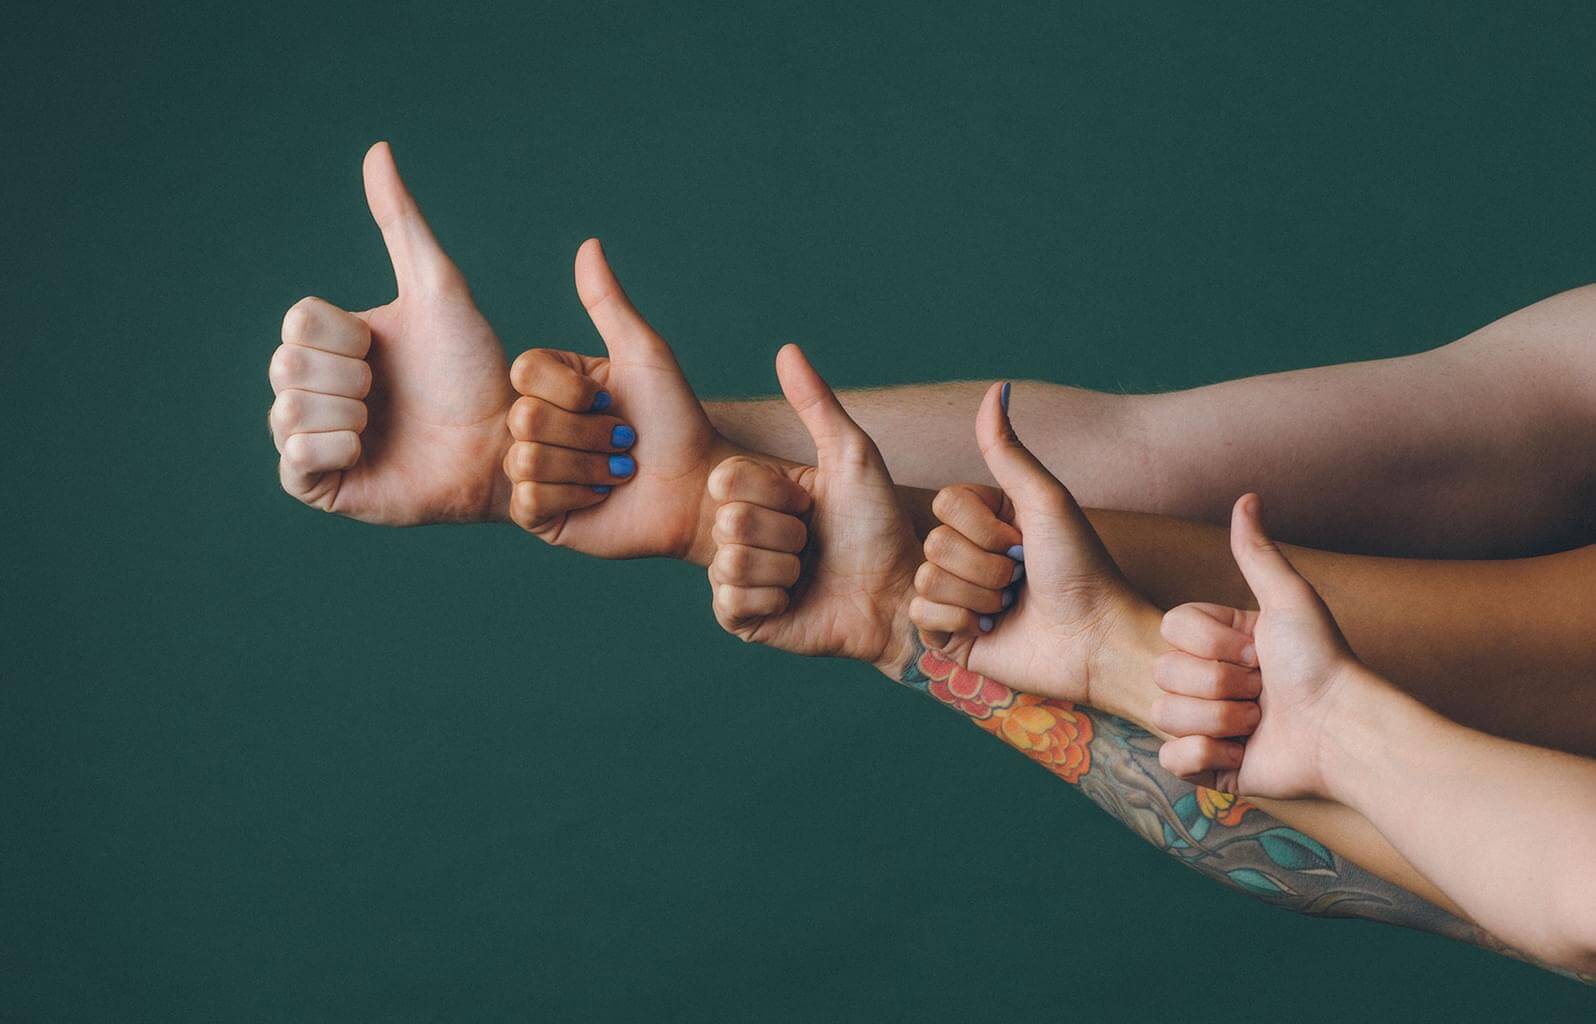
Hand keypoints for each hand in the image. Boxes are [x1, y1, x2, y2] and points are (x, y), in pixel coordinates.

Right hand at [268, 143, 512, 524]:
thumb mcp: (440, 289)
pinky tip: (368, 450)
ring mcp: (317, 438)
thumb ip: (402, 223)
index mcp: (337, 341)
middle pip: (284, 364)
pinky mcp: (322, 485)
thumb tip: (378, 149)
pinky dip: (333, 449)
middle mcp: (320, 387)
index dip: (344, 333)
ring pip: (286, 411)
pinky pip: (294, 461)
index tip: (387, 349)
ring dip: (345, 412)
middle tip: (389, 391)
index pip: (297, 320)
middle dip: (345, 375)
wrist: (504, 446)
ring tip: (385, 424)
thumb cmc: (480, 371)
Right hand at [504, 240, 788, 561]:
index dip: (570, 389)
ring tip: (618, 472)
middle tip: (624, 443)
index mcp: (552, 385)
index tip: (610, 400)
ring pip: (524, 460)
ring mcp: (533, 472)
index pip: (524, 371)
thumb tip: (589, 244)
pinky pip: (529, 499)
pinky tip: (601, 498)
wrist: (699, 487)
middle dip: (586, 433)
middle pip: (522, 418)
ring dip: (586, 466)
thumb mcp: (644, 354)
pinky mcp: (539, 515)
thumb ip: (609, 303)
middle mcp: (535, 425)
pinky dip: (574, 496)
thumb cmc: (676, 420)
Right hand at [705, 345, 919, 670]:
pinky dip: (772, 599)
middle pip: (728, 521)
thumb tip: (787, 348)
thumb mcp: (851, 456)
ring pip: (730, 563)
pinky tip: (795, 601)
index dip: (773, 492)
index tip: (808, 504)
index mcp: (759, 494)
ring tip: (809, 573)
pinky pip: (732, 602)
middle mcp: (742, 533)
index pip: (727, 478)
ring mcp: (739, 578)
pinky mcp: (744, 620)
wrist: (899, 593)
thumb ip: (816, 403)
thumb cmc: (880, 524)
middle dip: (784, 534)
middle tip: (813, 544)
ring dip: (783, 568)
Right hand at [908, 383, 1157, 705]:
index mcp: (986, 520)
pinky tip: (989, 629)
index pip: (943, 504)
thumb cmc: (1081, 567)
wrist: (1095, 640)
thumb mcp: (1044, 500)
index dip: (980, 525)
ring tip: (1009, 607)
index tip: (1021, 540)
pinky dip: (957, 623)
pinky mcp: (948, 636)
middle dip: (983, 566)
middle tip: (1020, 580)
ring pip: (925, 580)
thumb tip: (995, 387)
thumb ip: (1008, 450)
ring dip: (975, 596)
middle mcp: (967, 555)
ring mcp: (955, 596)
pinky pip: (919, 616)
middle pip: (932, 543)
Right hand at [1152, 493, 1366, 798]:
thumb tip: (1247, 497)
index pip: (1171, 629)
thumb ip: (1256, 552)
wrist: (1341, 732)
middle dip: (1217, 685)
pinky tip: (1238, 752)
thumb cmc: (1320, 662)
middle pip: (1163, 673)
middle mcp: (1206, 680)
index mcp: (1218, 643)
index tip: (1256, 652)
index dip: (1211, 644)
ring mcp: (1204, 723)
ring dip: (1217, 721)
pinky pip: (1171, 760)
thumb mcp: (1288, 599)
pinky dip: (1203, 756)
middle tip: (1261, 692)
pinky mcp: (1207, 766)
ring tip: (1258, 724)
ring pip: (1164, 715)